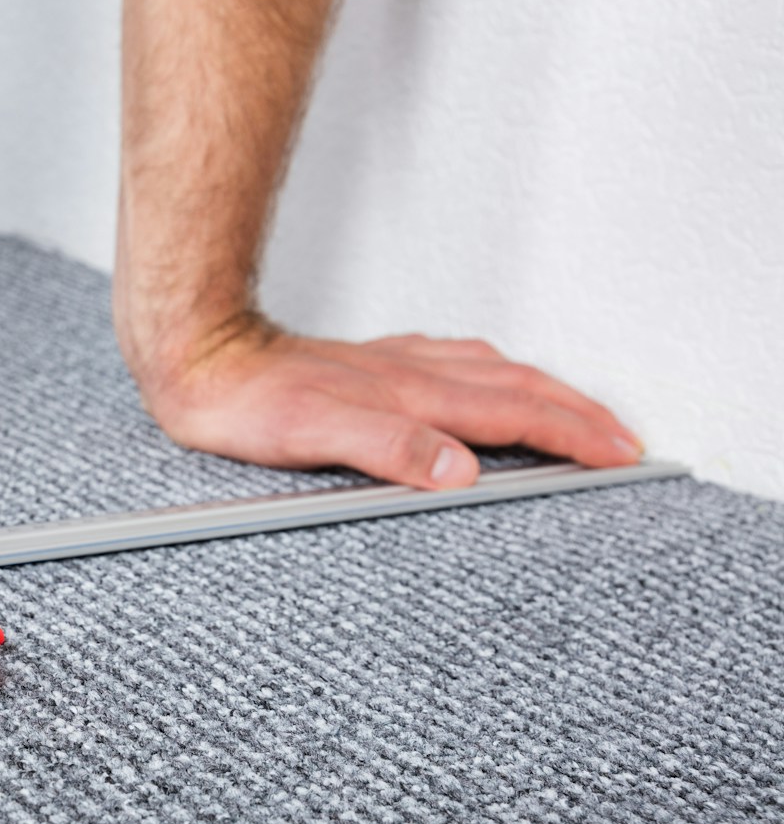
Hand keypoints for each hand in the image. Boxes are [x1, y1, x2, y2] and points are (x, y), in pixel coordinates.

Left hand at [125, 313, 642, 488]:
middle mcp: (411, 375)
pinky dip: (494, 377)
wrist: (198, 354)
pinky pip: (456, 365)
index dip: (572, 435)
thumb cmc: (246, 402)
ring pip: (492, 373)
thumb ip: (390, 450)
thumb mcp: (317, 435)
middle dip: (578, 414)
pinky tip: (485, 381)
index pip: (514, 416)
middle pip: (518, 390)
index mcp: (411, 397)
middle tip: (624, 439)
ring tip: (579, 412)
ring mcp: (393, 365)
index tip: (619, 453)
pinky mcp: (369, 365)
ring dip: (545, 393)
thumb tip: (460, 469)